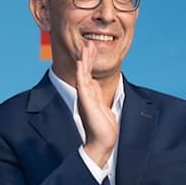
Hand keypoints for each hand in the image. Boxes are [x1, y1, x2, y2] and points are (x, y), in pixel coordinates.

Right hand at [77, 40, 118, 167]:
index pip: (89, 74)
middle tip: (88, 42)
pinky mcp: (86, 102)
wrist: (102, 142)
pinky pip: (82, 84)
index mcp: (90, 96)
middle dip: (87, 56)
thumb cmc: (104, 129)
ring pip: (83, 74)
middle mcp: (86, 95)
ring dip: (85, 60)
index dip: (90, 61)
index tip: (91, 47)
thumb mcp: (103, 108)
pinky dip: (82, 72)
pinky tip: (82, 62)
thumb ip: (99, 96)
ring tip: (85, 46)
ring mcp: (85, 97)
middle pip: (86, 71)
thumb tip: (97, 86)